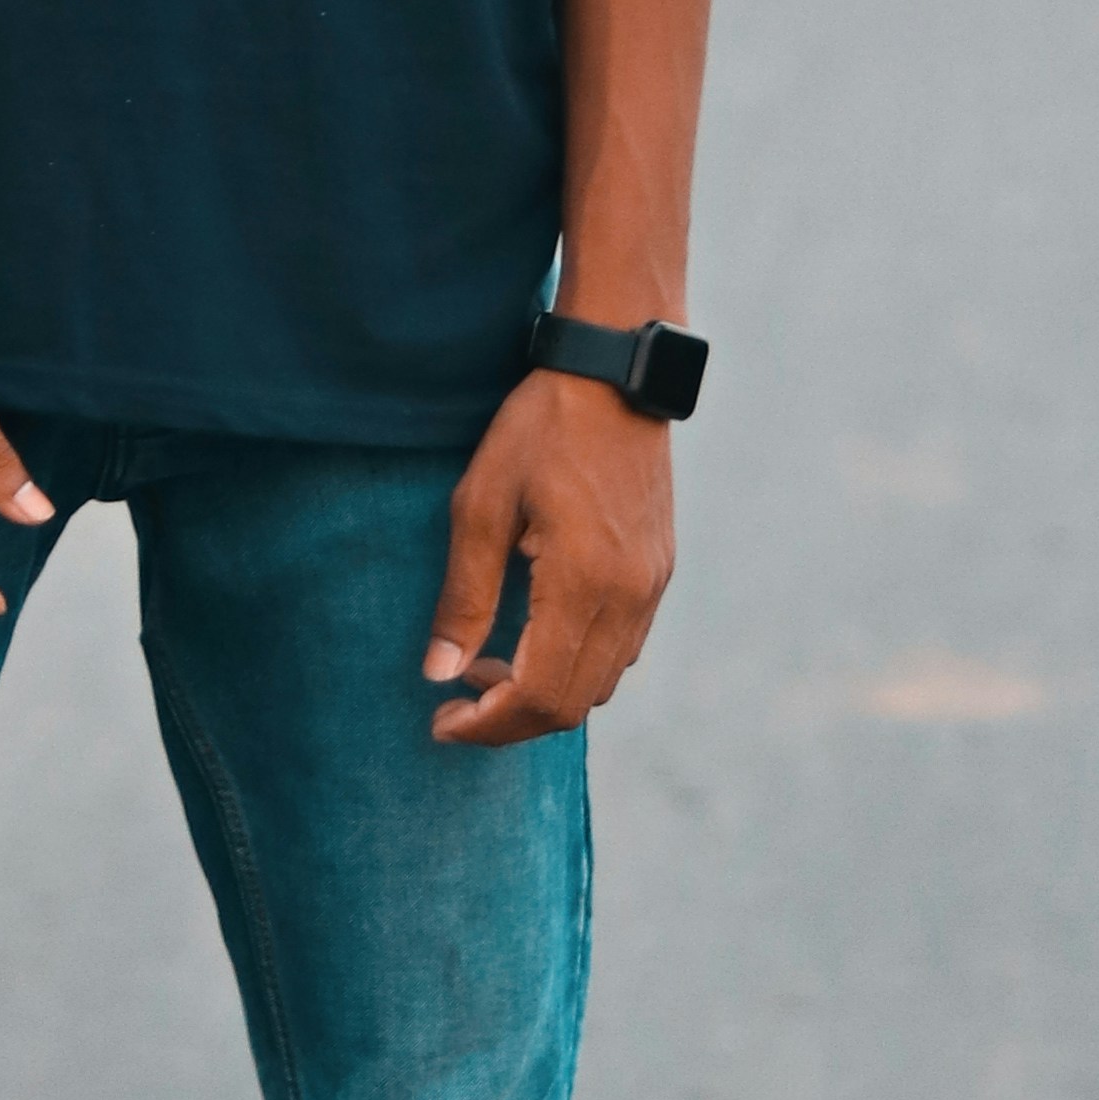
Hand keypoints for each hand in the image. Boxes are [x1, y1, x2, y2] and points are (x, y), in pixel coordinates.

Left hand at [421, 371, 676, 747]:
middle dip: (510, 720)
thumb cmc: (539, 429)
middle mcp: (628, 596)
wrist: (614, 375)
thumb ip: (463, 596)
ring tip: (487, 665)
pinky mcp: (658, 574)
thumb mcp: (480, 506)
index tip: (442, 721)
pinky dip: (574, 666)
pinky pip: (621, 650)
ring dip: (542, 694)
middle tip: (457, 703)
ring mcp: (650, 587)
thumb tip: (440, 674)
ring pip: (600, 684)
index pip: (539, 694)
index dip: (488, 724)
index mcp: (584, 582)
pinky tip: (534, 636)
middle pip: (572, 705)